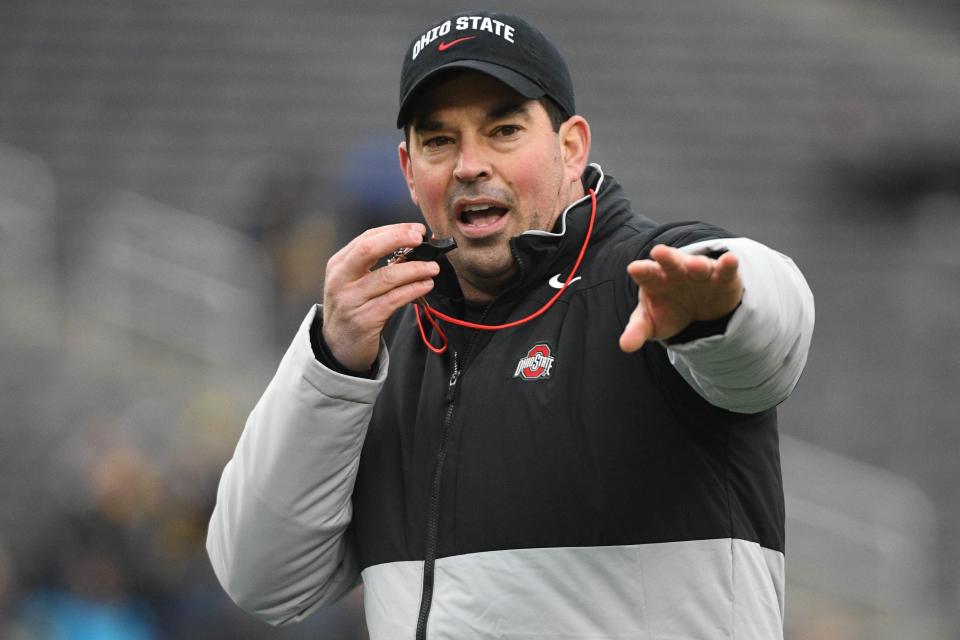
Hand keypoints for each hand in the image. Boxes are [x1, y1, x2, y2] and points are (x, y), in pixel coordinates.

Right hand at [322, 223, 440, 371]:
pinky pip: (394, 300)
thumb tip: (414, 249)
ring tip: (433, 268)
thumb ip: (377, 266)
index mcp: (338, 265)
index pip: (367, 238)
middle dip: (398, 239)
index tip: (417, 230)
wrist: (338, 348)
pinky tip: (425, 285)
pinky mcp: (364, 320)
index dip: (394, 231)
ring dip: (415, 269)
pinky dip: (413, 290)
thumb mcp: (356, 284)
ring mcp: (350, 301)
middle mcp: (340, 280)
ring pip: (387, 276)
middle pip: (369, 249)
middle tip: (421, 238)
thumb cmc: (354, 310)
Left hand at [619, 244, 742, 352]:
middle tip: (658, 251)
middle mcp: (677, 271)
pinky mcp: (723, 278)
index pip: (646, 274)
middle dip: (666, 257)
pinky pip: (726, 270)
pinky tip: (730, 259)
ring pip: (699, 265)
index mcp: (654, 279)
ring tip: (695, 265)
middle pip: (670, 262)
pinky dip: (728, 265)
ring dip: (698, 264)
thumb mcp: (651, 323)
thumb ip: (637, 331)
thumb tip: (625, 346)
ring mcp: (700, 272)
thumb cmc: (668, 310)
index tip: (634, 268)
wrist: (698, 311)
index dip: (641, 271)